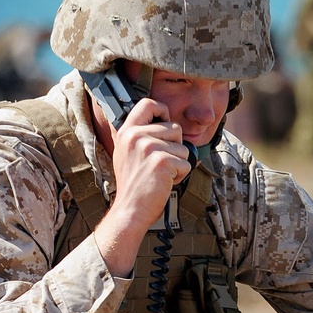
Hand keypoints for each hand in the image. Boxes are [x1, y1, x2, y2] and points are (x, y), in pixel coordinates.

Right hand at [93, 99, 191, 274]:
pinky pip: (186, 163)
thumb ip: (141, 135)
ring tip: (161, 174)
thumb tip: (167, 124)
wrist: (130, 209)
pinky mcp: (162, 161)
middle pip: (174, 127)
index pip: (148, 103)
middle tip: (160, 165)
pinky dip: (180, 176)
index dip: (163, 111)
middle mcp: (136, 135)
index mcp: (127, 131)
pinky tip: (165, 182)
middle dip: (175, 147)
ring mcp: (148, 147)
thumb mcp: (127, 153)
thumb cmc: (133, 185)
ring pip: (183, 147)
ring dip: (178, 163)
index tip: (165, 123)